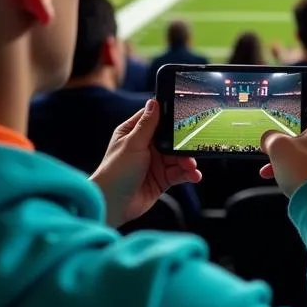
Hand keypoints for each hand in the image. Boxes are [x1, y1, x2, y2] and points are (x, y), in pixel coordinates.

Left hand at [91, 99, 201, 226]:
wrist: (113, 204)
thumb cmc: (115, 172)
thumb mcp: (133, 144)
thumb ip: (147, 124)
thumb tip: (154, 102)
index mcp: (133, 134)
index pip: (156, 120)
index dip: (170, 119)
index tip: (186, 117)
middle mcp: (145, 147)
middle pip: (171, 140)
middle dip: (183, 144)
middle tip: (192, 147)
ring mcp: (154, 164)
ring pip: (177, 158)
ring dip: (187, 161)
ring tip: (191, 167)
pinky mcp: (161, 179)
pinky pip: (179, 173)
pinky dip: (188, 173)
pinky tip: (193, 175)